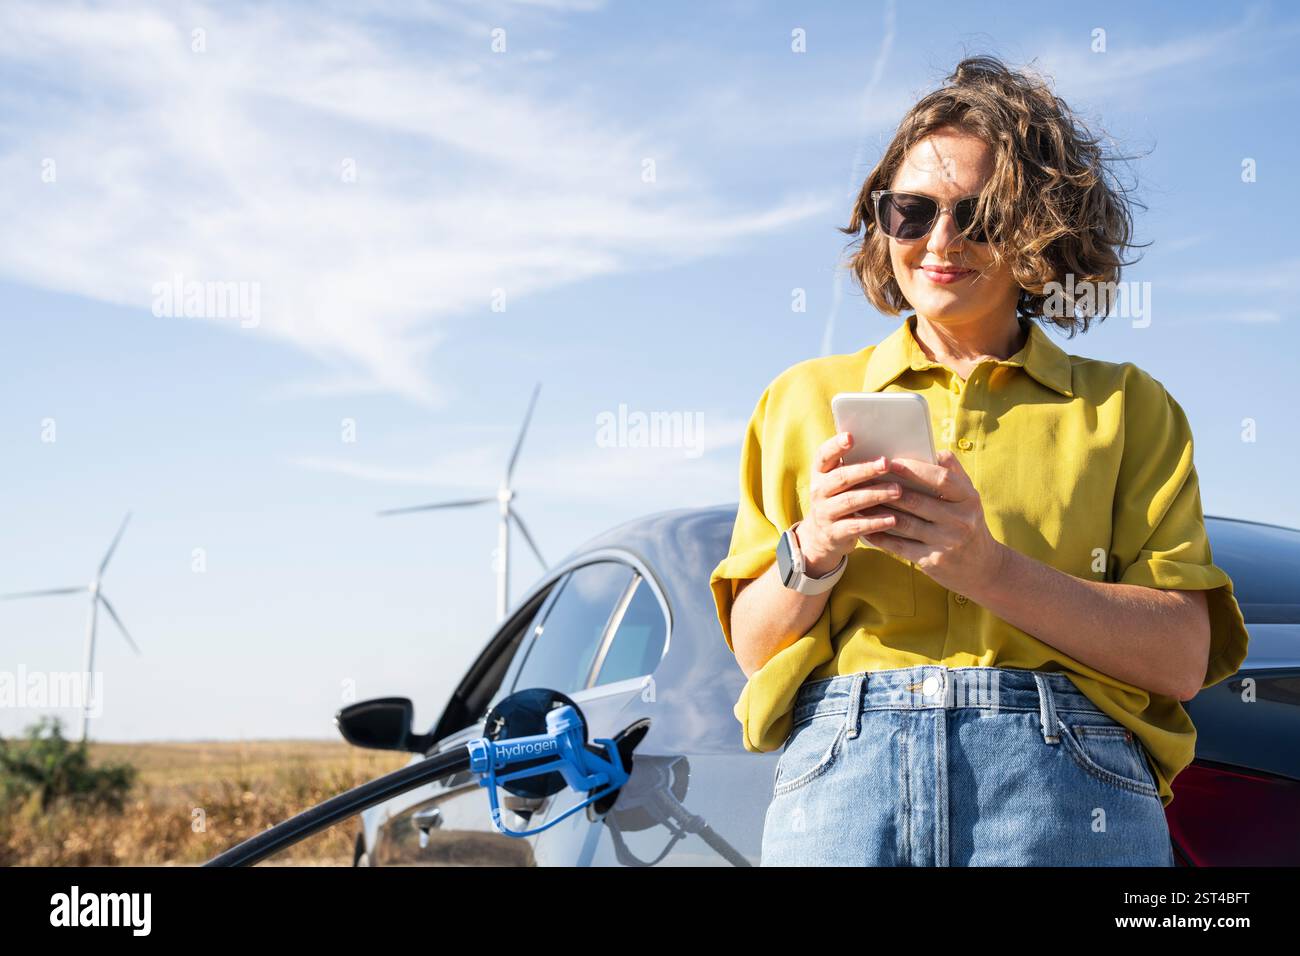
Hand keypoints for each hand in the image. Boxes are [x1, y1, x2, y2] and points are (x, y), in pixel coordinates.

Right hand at [798, 431, 904, 575]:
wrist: (820, 537)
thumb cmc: (838, 500)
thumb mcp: (837, 483)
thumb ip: (853, 467)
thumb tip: (886, 449)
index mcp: (820, 473)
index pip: (823, 455)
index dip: (835, 446)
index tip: (850, 436)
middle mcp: (818, 491)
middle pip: (840, 478)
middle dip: (864, 470)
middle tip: (886, 463)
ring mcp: (824, 513)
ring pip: (850, 501)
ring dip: (875, 495)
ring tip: (897, 490)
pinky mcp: (833, 533)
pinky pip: (855, 526)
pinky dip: (875, 522)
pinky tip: (892, 519)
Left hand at [860, 448, 1007, 596]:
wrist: (982, 568)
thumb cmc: (968, 522)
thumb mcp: (969, 498)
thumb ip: (953, 473)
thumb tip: (933, 450)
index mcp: (968, 499)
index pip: (941, 479)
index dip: (915, 470)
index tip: (891, 461)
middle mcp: (960, 520)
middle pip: (916, 501)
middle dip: (886, 490)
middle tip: (863, 480)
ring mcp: (946, 542)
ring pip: (903, 523)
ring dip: (877, 512)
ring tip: (858, 501)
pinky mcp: (932, 561)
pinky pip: (899, 545)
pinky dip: (880, 536)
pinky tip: (865, 527)